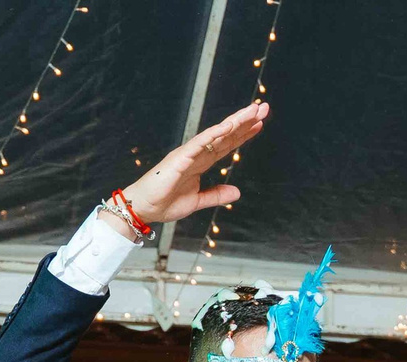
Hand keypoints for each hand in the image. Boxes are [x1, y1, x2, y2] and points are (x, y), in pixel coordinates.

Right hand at [112, 101, 266, 230]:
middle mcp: (196, 154)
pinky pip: (199, 143)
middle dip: (244, 121)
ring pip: (215, 134)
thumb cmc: (165, 202)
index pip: (226, 144)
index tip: (259, 124)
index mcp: (201, 162)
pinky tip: (228, 126)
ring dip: (234, 122)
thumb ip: (216, 194)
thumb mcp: (198, 201)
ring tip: (252, 111)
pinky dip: (214, 134)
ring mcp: (188, 154)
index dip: (243, 134)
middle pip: (225, 134)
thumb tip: (237, 192)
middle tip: (262, 107)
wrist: (144, 209)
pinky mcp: (180, 159)